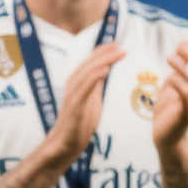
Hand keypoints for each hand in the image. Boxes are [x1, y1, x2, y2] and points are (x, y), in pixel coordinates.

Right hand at [48, 42, 124, 160]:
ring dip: (103, 60)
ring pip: (87, 72)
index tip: (117, 44)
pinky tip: (105, 70)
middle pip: (89, 64)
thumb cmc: (80, 123)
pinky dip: (94, 78)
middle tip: (121, 45)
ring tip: (118, 53)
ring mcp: (73, 96)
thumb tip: (109, 71)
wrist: (65, 144)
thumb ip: (98, 86)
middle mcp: (73, 86)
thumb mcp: (93, 100)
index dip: (102, 51)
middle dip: (105, 53)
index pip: (90, 62)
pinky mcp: (74, 107)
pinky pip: (83, 90)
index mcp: (78, 83)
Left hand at [153, 40, 187, 148]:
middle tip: (180, 47)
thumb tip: (184, 44)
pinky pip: (186, 96)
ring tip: (170, 58)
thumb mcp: (174, 83)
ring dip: (183, 67)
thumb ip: (180, 67)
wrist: (166, 136)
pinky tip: (169, 78)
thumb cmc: (170, 109)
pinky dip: (178, 84)